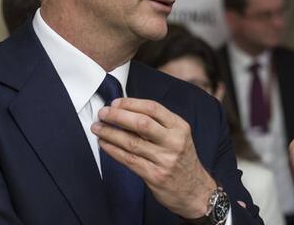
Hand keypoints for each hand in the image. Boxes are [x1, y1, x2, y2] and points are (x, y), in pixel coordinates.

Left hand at [91, 98, 215, 218]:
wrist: (196, 191)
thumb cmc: (183, 160)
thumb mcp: (179, 136)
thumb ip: (159, 125)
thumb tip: (127, 112)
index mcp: (180, 127)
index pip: (153, 108)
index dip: (131, 104)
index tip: (116, 103)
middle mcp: (173, 141)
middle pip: (141, 123)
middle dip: (118, 116)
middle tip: (103, 113)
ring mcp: (164, 159)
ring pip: (131, 142)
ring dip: (110, 133)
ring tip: (97, 127)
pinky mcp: (154, 175)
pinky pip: (129, 159)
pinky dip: (113, 150)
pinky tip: (104, 144)